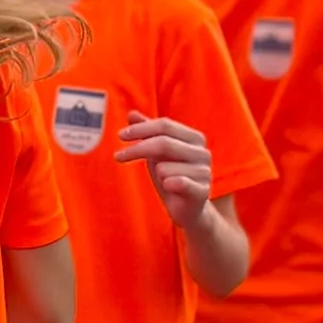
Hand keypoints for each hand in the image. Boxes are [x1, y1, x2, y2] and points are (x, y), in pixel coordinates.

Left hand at [116, 111, 212, 229]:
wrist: (187, 208)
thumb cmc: (171, 175)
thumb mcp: (155, 152)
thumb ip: (147, 132)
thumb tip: (132, 114)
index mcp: (194, 138)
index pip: (165, 125)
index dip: (141, 129)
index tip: (120, 135)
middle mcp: (203, 152)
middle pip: (163, 142)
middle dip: (137, 149)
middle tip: (118, 156)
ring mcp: (205, 172)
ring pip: (164, 166)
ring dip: (157, 174)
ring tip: (164, 180)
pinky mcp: (202, 191)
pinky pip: (175, 183)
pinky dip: (166, 185)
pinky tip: (170, 187)